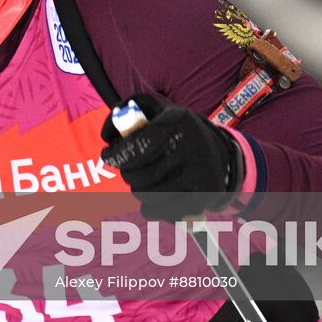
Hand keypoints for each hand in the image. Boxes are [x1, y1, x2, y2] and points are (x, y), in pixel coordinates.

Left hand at [100, 94, 240, 220]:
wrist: (215, 152)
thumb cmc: (172, 129)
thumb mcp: (155, 109)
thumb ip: (125, 111)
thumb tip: (106, 136)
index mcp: (178, 122)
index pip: (139, 145)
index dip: (117, 155)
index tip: (106, 156)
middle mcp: (192, 148)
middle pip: (140, 175)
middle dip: (126, 173)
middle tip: (127, 169)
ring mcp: (200, 174)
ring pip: (147, 195)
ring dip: (137, 190)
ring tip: (143, 180)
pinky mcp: (204, 196)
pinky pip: (161, 212)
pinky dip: (150, 208)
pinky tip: (154, 196)